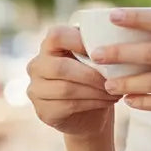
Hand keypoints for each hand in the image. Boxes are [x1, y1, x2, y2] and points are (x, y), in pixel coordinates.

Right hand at [26, 26, 117, 140]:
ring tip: (114, 91)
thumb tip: (113, 41)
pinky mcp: (43, 111)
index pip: (56, 36)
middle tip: (114, 80)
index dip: (79, 42)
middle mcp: (37, 66)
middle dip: (92, 75)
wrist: (91, 114)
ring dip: (95, 91)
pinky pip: (68, 106)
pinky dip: (92, 103)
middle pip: (60, 67)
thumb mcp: (96, 59)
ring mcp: (36, 90)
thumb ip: (97, 47)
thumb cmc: (95, 78)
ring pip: (66, 89)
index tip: (103, 52)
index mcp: (49, 46)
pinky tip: (106, 101)